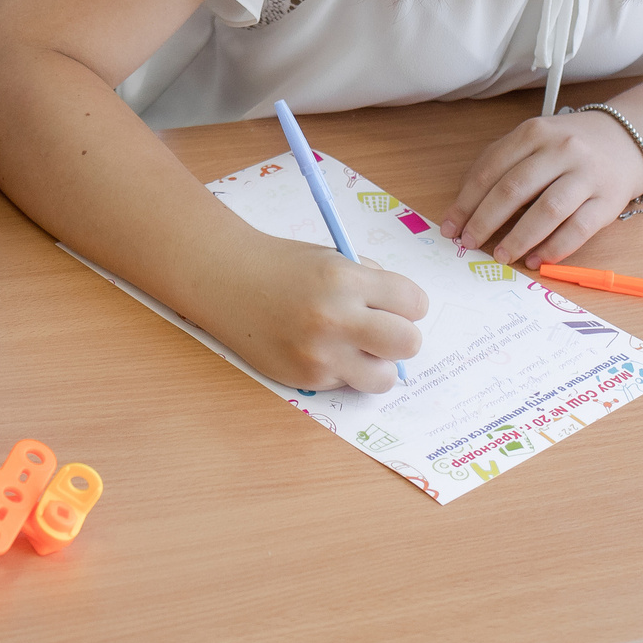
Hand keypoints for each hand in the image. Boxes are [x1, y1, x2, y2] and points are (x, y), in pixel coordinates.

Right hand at [190, 231, 424, 394]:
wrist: (228, 281)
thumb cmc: (284, 267)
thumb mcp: (333, 259)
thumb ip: (371, 282)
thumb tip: (405, 316)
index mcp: (347, 279)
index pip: (414, 303)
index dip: (408, 304)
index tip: (395, 303)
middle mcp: (336, 318)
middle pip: (409, 343)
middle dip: (402, 336)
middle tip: (381, 329)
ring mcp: (321, 354)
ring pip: (384, 377)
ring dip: (377, 364)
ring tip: (356, 348)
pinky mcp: (307, 378)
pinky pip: (347, 383)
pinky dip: (343, 370)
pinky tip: (321, 350)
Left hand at [443, 111, 642, 265]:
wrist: (626, 141)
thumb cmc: (567, 146)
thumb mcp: (532, 140)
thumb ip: (500, 163)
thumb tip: (465, 206)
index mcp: (534, 133)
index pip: (491, 169)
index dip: (466, 201)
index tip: (450, 226)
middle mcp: (561, 150)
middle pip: (514, 189)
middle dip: (485, 220)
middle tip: (469, 243)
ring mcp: (587, 175)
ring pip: (547, 210)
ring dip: (519, 238)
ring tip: (501, 256)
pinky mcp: (608, 201)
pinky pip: (578, 228)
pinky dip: (554, 248)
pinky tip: (536, 260)